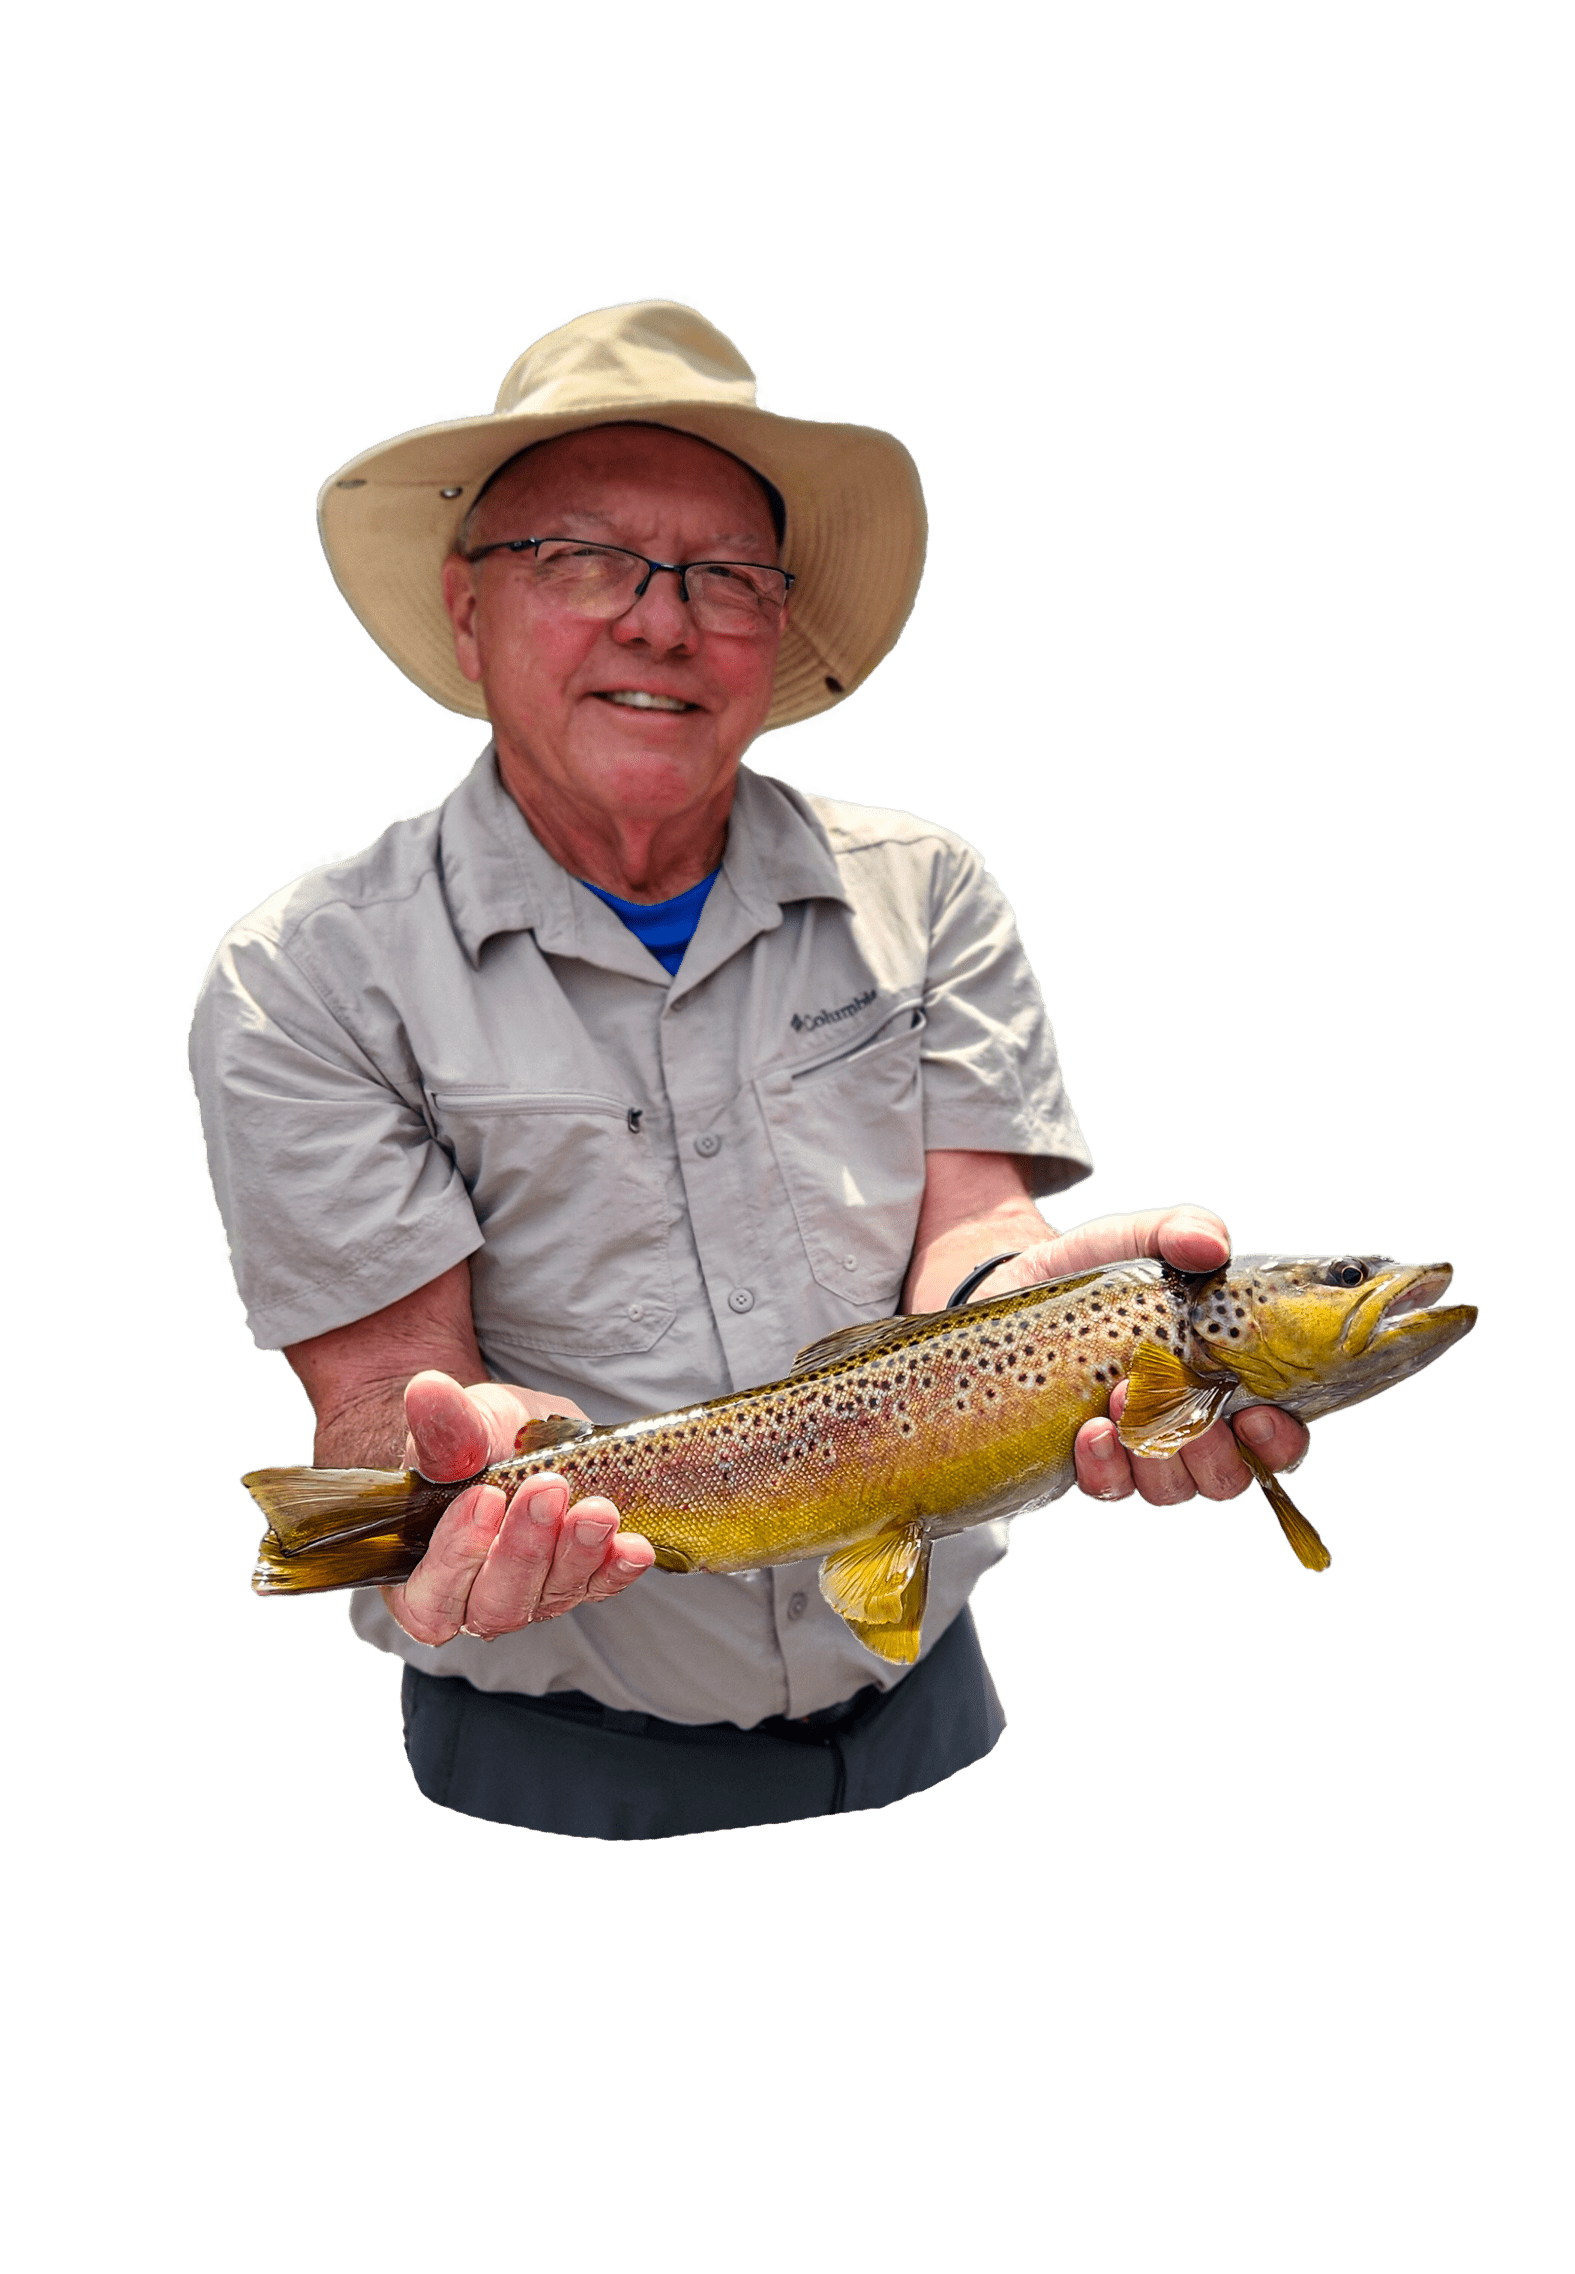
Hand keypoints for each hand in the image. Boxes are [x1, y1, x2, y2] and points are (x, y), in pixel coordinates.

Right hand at [381, 1371, 655, 1645]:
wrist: (520, 1434)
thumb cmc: (476, 1441)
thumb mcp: (461, 1427)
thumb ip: (444, 1427)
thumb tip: (427, 1391)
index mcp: (424, 1574)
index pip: (429, 1598)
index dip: (455, 1557)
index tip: (484, 1497)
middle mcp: (475, 1597)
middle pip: (496, 1604)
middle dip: (524, 1549)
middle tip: (547, 1491)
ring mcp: (531, 1595)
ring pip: (550, 1597)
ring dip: (577, 1554)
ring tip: (597, 1510)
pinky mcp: (579, 1581)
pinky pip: (599, 1587)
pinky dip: (617, 1570)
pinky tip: (634, 1547)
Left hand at [981, 1203, 1310, 1508]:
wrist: (1017, 1282)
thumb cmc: (1100, 1265)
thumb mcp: (1139, 1238)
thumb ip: (1180, 1230)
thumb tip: (1211, 1246)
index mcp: (1224, 1381)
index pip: (1278, 1438)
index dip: (1279, 1441)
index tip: (1258, 1416)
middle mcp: (1189, 1428)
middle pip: (1226, 1477)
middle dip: (1210, 1450)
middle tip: (1182, 1401)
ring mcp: (1139, 1452)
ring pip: (1170, 1488)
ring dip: (1153, 1451)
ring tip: (1119, 1395)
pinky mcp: (1088, 1462)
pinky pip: (1108, 1487)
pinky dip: (1105, 1466)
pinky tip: (1090, 1432)